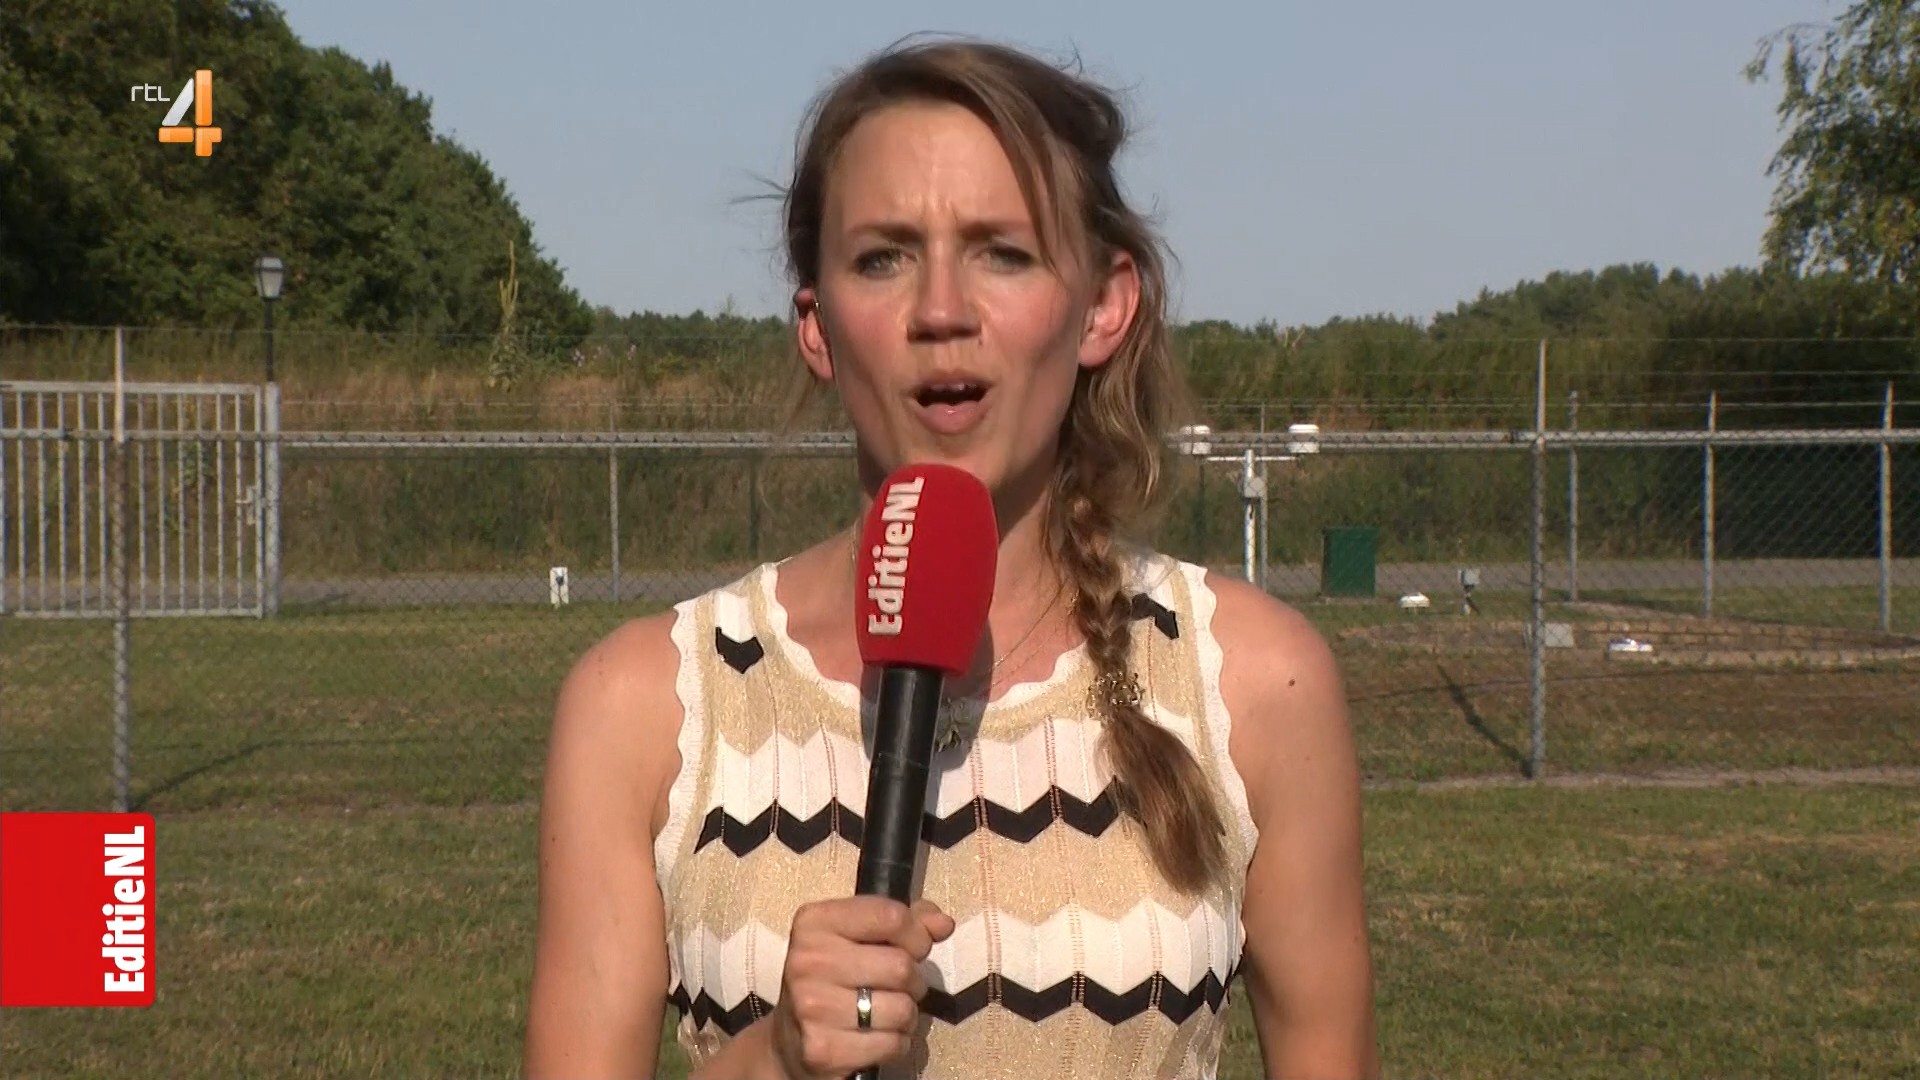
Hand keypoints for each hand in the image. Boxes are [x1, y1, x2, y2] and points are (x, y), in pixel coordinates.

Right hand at [767, 896, 955, 1079]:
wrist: (790, 1039)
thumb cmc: (833, 979)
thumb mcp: (858, 938)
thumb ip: (904, 922)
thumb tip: (943, 924)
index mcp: (815, 923)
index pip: (891, 917)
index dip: (917, 935)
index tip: (913, 948)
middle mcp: (807, 961)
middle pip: (901, 966)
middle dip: (913, 981)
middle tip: (897, 988)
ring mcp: (812, 1007)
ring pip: (902, 1008)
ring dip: (906, 1016)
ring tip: (885, 1014)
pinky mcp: (823, 1049)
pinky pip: (893, 1043)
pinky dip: (897, 1043)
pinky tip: (875, 1038)